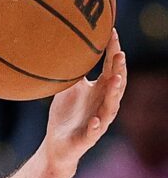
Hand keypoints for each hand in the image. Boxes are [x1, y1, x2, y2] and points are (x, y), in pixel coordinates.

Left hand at [42, 28, 126, 169]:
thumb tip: (68, 45)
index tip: (112, 33)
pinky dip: (96, 126)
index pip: (111, 68)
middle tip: (119, 53)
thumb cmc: (66, 114)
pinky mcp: (88, 137)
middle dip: (119, 69)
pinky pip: (94, 132)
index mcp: (101, 91)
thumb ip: (74, 71)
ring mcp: (99, 121)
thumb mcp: (69, 88)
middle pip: (116, 85)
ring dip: (114, 93)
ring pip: (110, 107)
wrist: (57, 144)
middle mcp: (104, 104)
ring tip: (116, 79)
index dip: (113, 51)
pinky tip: (95, 120)